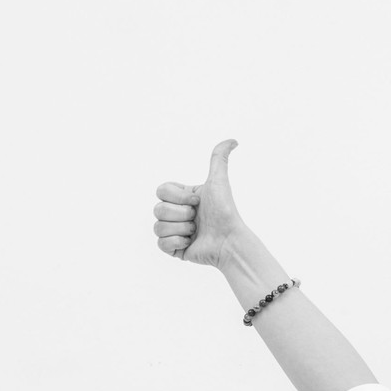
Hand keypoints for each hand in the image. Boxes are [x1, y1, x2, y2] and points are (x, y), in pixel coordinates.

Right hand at [153, 139, 247, 266]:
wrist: (229, 240)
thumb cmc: (225, 211)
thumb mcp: (219, 181)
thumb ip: (219, 158)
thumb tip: (234, 140)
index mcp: (181, 197)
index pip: (161, 190)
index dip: (178, 196)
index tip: (197, 200)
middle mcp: (176, 213)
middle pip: (157, 209)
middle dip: (180, 214)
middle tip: (197, 218)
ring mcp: (173, 231)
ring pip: (158, 226)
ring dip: (180, 228)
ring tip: (196, 231)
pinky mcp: (174, 249)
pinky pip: (160, 243)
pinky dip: (176, 242)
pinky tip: (190, 242)